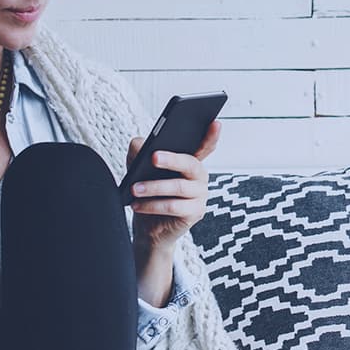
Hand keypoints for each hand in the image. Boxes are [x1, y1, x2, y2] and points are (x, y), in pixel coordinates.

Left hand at [127, 120, 219, 251]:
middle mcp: (199, 177)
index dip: (211, 135)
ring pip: (178, 186)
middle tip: (153, 157)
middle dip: (172, 159)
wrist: (148, 227)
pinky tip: (137, 204)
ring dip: (153, 187)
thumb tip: (139, 144)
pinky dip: (152, 205)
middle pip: (190, 163)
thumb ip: (140, 152)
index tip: (215, 122)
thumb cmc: (148, 194)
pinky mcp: (194, 213)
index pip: (205, 146)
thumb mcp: (140, 169)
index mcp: (190, 162)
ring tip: (134, 188)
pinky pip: (173, 206)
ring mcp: (200, 195)